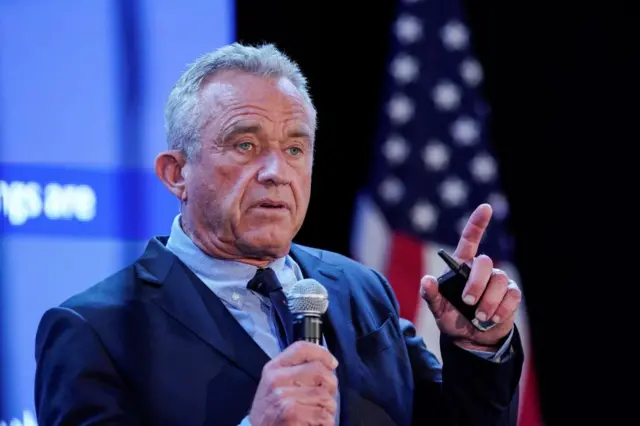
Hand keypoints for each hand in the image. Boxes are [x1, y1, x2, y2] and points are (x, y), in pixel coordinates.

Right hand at [249, 341, 337, 425]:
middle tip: (325, 397)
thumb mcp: (274, 386)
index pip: (301, 348)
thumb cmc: (270, 412)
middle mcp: (277, 380)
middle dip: (330, 385)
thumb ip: (295, 371)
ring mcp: (284, 397)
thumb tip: (328, 364)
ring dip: (328, 407)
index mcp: (273, 369)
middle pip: (319, 371)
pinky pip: (324, 415)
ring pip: (325, 395)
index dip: (322, 354)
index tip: (332, 363)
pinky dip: (325, 422)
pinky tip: (315, 423)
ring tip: (316, 413)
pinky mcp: (292, 415)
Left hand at [420, 204, 521, 350]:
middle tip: (467, 302)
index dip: (478, 223)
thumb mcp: (437, 309)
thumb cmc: (452, 319)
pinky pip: (511, 295)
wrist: (471, 340)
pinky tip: (493, 318)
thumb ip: (431, 295)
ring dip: (489, 302)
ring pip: (499, 281)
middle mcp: (481, 270)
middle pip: (485, 263)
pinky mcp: (511, 295)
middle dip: (476, 283)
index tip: (486, 208)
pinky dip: (502, 309)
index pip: (470, 239)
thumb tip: (427, 281)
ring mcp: (498, 281)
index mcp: (462, 266)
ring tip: (480, 317)